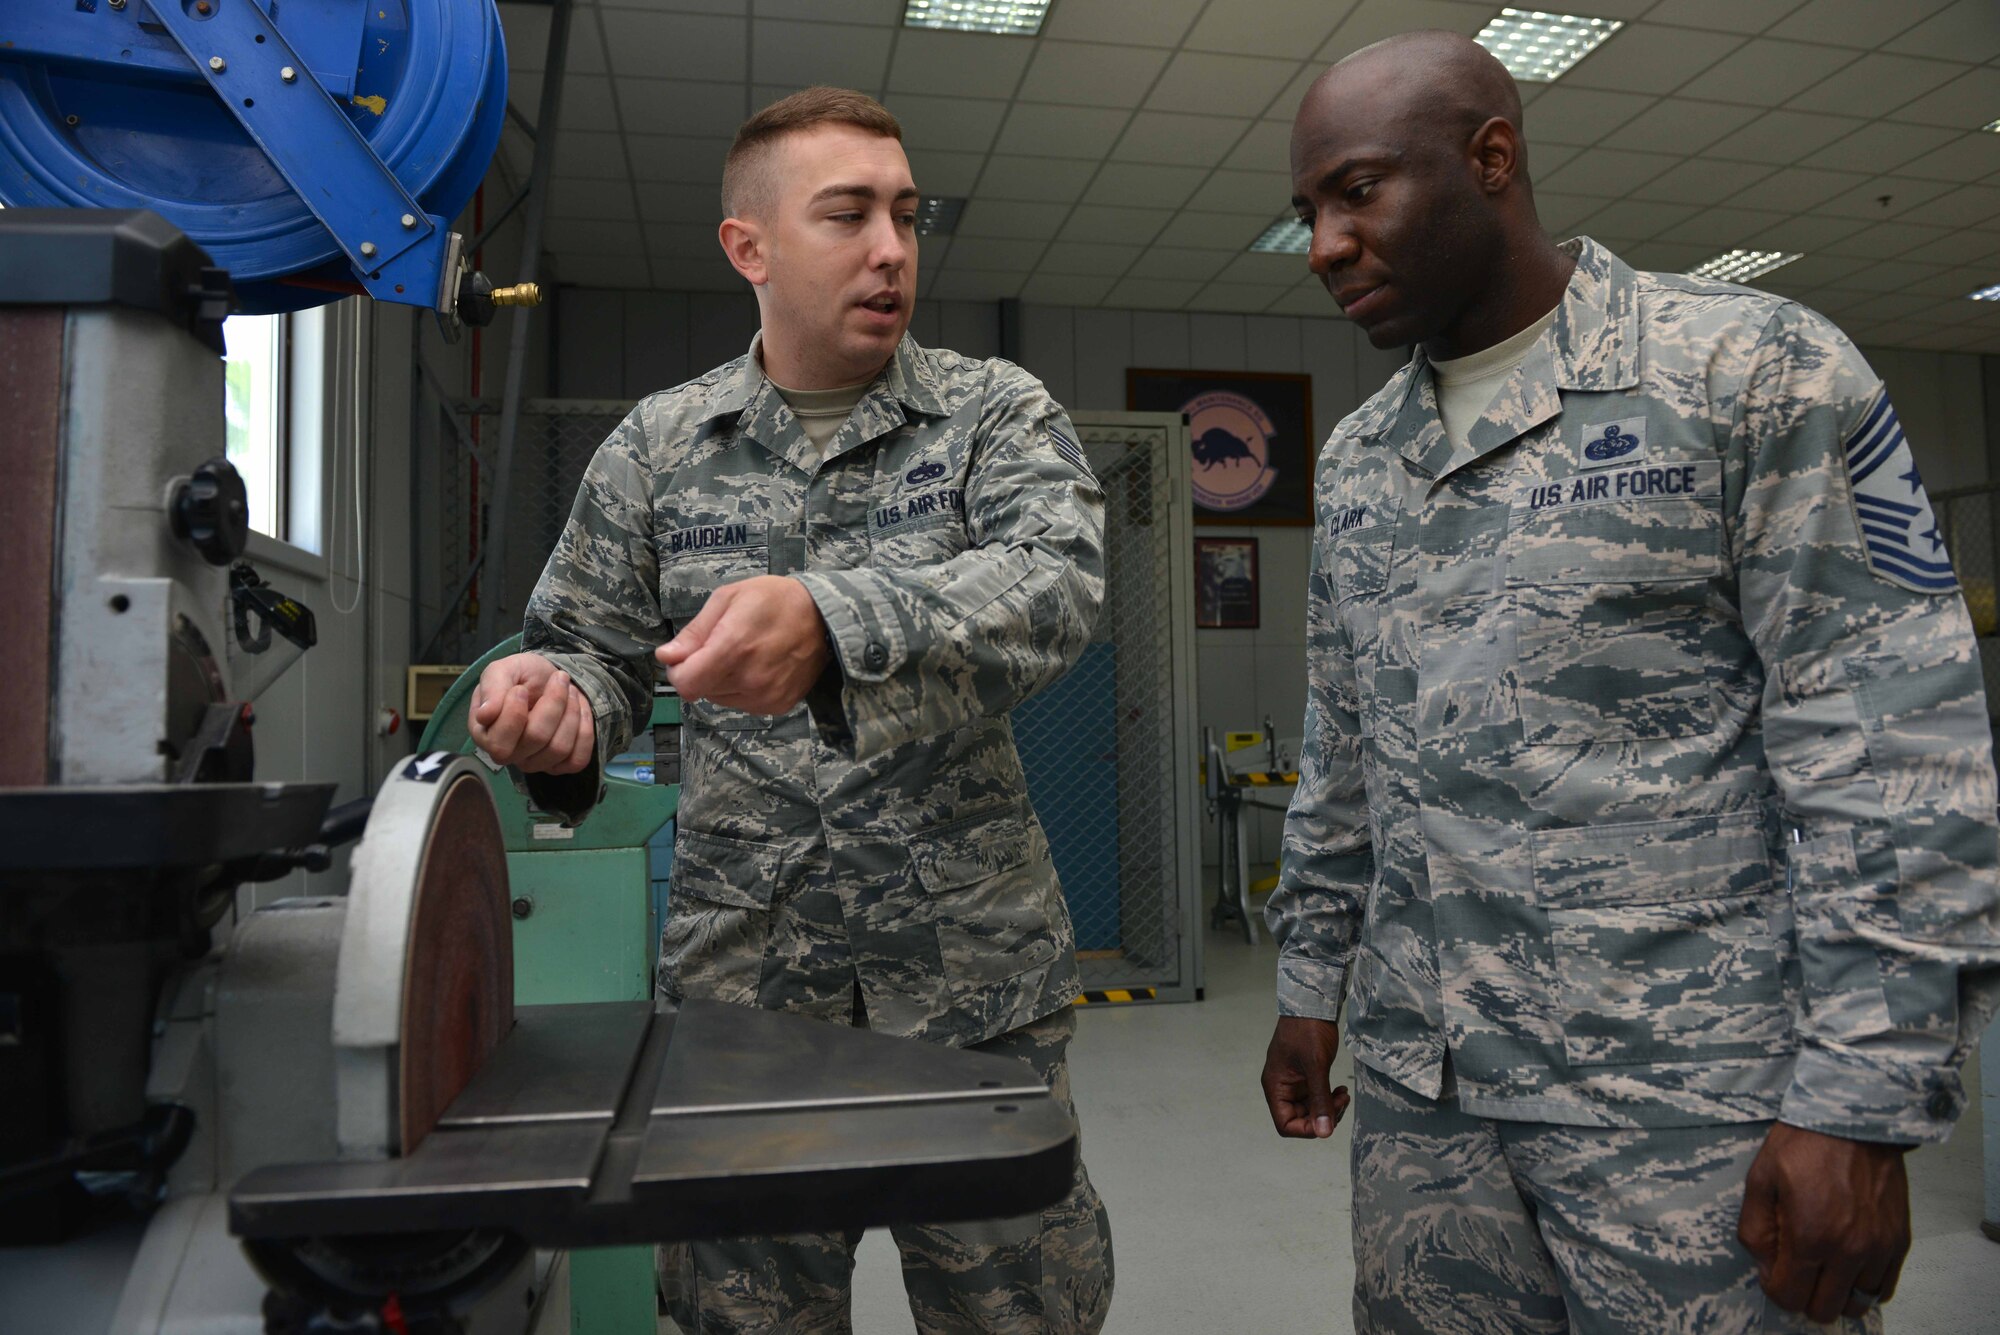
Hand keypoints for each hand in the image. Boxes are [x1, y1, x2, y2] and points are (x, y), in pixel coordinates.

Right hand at [467, 652, 595, 774]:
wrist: (548, 678)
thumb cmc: (520, 675)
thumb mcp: (502, 670)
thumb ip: (492, 689)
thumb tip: (485, 715)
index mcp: (484, 735)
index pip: (499, 743)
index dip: (514, 714)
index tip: (520, 688)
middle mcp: (507, 755)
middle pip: (536, 739)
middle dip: (553, 704)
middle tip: (558, 679)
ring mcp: (534, 763)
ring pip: (559, 748)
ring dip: (572, 712)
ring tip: (570, 690)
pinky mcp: (559, 766)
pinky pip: (577, 760)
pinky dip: (584, 730)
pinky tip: (579, 709)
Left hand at [656, 576, 829, 715]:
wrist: (825, 616)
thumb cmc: (774, 599)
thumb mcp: (729, 598)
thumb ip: (695, 632)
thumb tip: (666, 657)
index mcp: (733, 647)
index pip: (686, 683)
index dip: (678, 671)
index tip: (685, 657)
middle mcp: (749, 678)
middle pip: (702, 690)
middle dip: (702, 670)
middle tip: (722, 646)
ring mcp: (766, 695)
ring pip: (721, 698)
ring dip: (722, 681)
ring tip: (745, 654)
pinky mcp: (778, 705)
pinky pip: (744, 703)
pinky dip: (743, 689)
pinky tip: (759, 667)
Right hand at [1260, 1016, 1348, 1138]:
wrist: (1313, 1004)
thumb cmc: (1308, 1030)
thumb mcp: (1316, 1066)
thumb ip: (1320, 1100)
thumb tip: (1325, 1133)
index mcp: (1275, 1086)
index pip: (1285, 1124)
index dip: (1306, 1129)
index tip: (1328, 1121)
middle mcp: (1282, 1088)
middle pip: (1299, 1119)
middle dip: (1322, 1117)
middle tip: (1341, 1102)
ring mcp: (1294, 1083)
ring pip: (1311, 1110)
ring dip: (1329, 1108)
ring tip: (1343, 1094)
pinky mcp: (1306, 1077)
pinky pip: (1316, 1097)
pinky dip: (1329, 1098)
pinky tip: (1341, 1089)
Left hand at [1737, 1123, 1910, 1323]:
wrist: (1853, 1119)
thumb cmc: (1802, 1146)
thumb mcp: (1760, 1181)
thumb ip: (1756, 1231)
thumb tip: (1766, 1268)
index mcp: (1809, 1237)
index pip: (1790, 1297)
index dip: (1774, 1287)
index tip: (1773, 1267)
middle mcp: (1849, 1251)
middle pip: (1824, 1309)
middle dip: (1804, 1295)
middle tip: (1797, 1268)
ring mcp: (1878, 1249)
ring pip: (1857, 1303)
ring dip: (1836, 1291)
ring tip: (1824, 1265)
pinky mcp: (1899, 1241)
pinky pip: (1884, 1288)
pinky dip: (1864, 1285)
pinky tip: (1849, 1264)